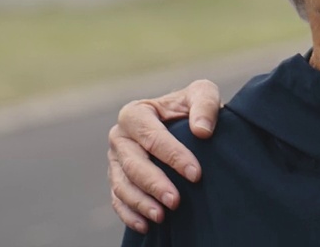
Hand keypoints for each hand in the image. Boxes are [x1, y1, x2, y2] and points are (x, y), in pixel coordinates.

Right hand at [107, 80, 221, 232]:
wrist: (183, 121)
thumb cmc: (192, 107)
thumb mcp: (202, 93)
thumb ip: (204, 104)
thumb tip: (202, 131)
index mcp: (135, 113)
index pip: (152, 137)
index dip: (174, 156)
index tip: (196, 174)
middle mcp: (120, 136)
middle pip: (134, 165)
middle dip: (155, 184)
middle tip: (176, 201)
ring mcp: (115, 160)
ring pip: (122, 185)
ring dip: (141, 203)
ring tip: (162, 216)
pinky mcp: (116, 178)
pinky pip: (117, 199)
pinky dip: (129, 214)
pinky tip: (146, 225)